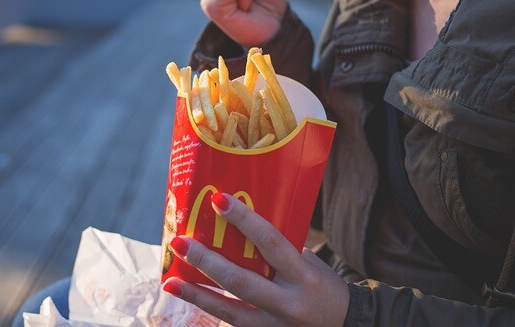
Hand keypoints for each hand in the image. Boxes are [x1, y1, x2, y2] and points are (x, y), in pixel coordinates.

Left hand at [163, 192, 349, 325]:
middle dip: (207, 261)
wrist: (344, 326)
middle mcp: (288, 302)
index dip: (244, 220)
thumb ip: (280, 250)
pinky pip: (233, 323)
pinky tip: (189, 299)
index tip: (219, 200)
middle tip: (181, 243)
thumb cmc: (324, 286)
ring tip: (170, 281)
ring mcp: (275, 325)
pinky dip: (210, 310)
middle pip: (241, 281)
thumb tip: (242, 227)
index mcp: (303, 275)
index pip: (271, 242)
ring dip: (196, 294)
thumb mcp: (310, 264)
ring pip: (229, 311)